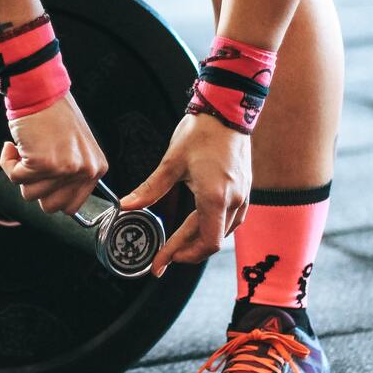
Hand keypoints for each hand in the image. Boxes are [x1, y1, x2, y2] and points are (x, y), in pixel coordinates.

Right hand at [0, 92, 107, 214]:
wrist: (40, 90)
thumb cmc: (54, 114)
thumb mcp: (75, 148)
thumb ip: (71, 174)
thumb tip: (54, 201)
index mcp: (96, 168)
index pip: (71, 206)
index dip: (51, 195)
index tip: (44, 178)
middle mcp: (84, 170)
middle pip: (50, 207)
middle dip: (35, 187)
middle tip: (33, 164)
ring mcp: (64, 168)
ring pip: (29, 194)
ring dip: (21, 173)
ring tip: (26, 149)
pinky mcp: (42, 163)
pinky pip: (14, 178)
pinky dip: (8, 162)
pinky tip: (14, 146)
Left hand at [120, 113, 251, 275]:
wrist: (228, 109)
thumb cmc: (201, 132)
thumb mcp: (172, 162)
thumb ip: (150, 188)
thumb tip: (127, 206)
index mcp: (215, 198)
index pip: (202, 242)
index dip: (180, 256)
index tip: (160, 263)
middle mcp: (234, 201)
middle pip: (211, 242)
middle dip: (186, 252)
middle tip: (164, 257)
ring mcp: (243, 196)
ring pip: (224, 233)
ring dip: (201, 242)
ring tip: (179, 244)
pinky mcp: (246, 190)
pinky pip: (233, 220)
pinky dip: (215, 229)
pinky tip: (200, 226)